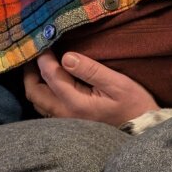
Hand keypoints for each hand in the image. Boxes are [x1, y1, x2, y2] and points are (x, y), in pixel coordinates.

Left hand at [23, 51, 159, 126]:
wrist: (140, 129)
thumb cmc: (132, 104)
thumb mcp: (117, 84)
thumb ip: (91, 70)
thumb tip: (67, 57)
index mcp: (75, 103)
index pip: (50, 76)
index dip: (44, 57)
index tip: (45, 42)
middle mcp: (64, 114)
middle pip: (34, 91)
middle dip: (31, 70)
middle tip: (35, 53)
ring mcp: (64, 120)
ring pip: (37, 100)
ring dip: (35, 81)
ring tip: (40, 65)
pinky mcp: (67, 122)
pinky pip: (45, 106)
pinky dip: (42, 91)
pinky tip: (49, 81)